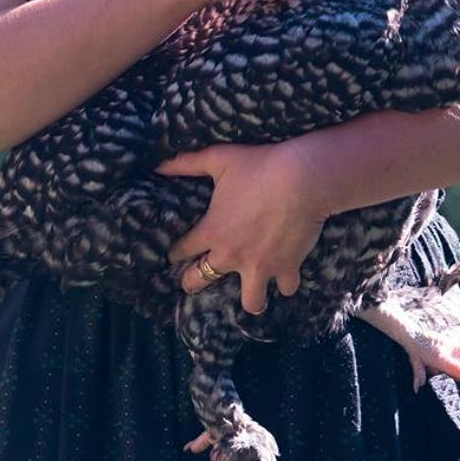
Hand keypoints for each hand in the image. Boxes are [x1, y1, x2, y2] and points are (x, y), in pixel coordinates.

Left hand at [157, 138, 329, 314]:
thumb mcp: (219, 158)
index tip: (175, 253)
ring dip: (251, 298)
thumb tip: (157, 165)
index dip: (176, 252)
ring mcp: (260, 265)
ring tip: (251, 292)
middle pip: (201, 281)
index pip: (182, 250)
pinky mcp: (286, 267)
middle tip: (195, 282)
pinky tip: (285, 277)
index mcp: (212, 231)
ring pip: (250, 302)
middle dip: (193, 283)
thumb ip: (186, 163)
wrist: (302, 178)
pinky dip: (286, 283)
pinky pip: (285, 288)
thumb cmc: (259, 166)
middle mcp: (231, 255)